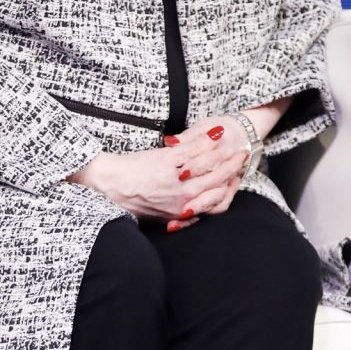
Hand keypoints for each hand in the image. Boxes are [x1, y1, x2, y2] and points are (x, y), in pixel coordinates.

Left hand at [67, 116, 251, 231]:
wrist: (108, 188)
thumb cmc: (129, 202)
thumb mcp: (158, 215)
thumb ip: (179, 212)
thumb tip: (192, 211)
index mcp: (182, 211)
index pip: (217, 201)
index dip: (230, 188)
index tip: (237, 178)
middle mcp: (183, 198)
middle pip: (219, 182)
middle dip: (233, 168)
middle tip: (243, 156)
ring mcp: (176, 179)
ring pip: (210, 166)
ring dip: (225, 154)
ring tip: (232, 144)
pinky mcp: (167, 161)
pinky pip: (194, 151)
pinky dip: (207, 142)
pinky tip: (214, 134)